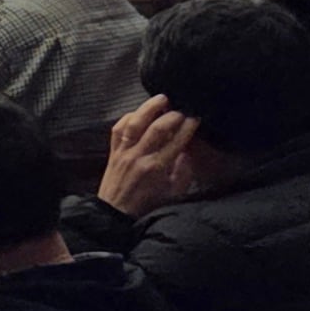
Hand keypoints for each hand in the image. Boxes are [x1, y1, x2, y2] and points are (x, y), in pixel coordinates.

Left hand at [96, 95, 203, 218]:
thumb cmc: (148, 203)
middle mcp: (139, 156)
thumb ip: (184, 171)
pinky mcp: (113, 151)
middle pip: (157, 128)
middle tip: (183, 108)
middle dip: (172, 115)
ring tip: (162, 98)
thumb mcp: (173, 193)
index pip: (176, 141)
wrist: (115, 212)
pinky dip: (128, 117)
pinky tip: (138, 112)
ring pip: (135, 124)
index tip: (196, 117)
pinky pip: (118, 129)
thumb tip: (188, 150)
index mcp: (157, 167)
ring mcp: (124, 152)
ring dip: (148, 108)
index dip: (188, 126)